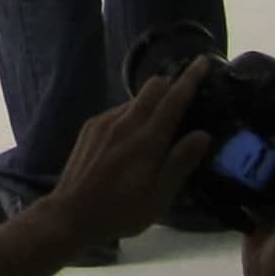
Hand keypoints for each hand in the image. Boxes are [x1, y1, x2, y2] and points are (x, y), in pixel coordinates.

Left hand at [41, 61, 217, 252]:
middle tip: (184, 96)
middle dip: (171, 84)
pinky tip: (133, 135)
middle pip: (152, 87)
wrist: (71, 214)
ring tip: (159, 122)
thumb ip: (180, 162)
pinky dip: (133, 114)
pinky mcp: (90, 127)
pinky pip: (118, 110)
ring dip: (152, 102)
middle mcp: (125, 123)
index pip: (173, 99)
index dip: (190, 79)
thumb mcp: (159, 196)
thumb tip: (203, 134)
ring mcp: (104, 122)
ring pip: (135, 99)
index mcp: (146, 140)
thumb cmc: (121, 211)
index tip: (203, 62)